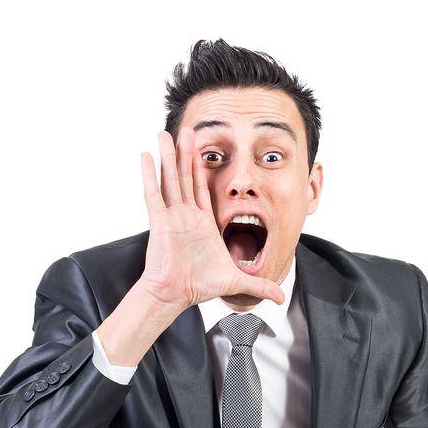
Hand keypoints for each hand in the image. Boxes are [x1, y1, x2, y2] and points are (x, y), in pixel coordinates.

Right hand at [139, 127, 284, 311]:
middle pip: (185, 177)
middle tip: (187, 129)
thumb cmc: (199, 287)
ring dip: (168, 156)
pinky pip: (154, 194)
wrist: (176, 295)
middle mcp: (187, 215)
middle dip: (186, 153)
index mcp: (203, 223)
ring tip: (165, 133)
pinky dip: (150, 175)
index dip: (202, 168)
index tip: (203, 148)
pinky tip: (147, 156)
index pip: (202, 188)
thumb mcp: (237, 281)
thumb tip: (281, 297)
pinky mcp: (160, 222)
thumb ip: (260, 285)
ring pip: (170, 179)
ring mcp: (173, 216)